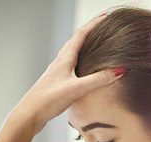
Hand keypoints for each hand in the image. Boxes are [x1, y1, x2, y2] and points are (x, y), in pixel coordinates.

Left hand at [13, 13, 123, 134]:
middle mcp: (60, 61)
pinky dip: (83, 60)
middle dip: (91, 32)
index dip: (94, 25)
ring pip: (74, 52)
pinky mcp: (58, 81)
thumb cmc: (50, 99)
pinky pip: (73, 64)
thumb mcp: (77, 88)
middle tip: (104, 26)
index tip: (106, 17)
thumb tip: (119, 70)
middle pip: (77, 41)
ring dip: (86, 45)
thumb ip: (99, 79)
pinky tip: (86, 68)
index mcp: (65, 58)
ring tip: (97, 44)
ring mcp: (58, 71)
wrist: (31, 113)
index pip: (81, 35)